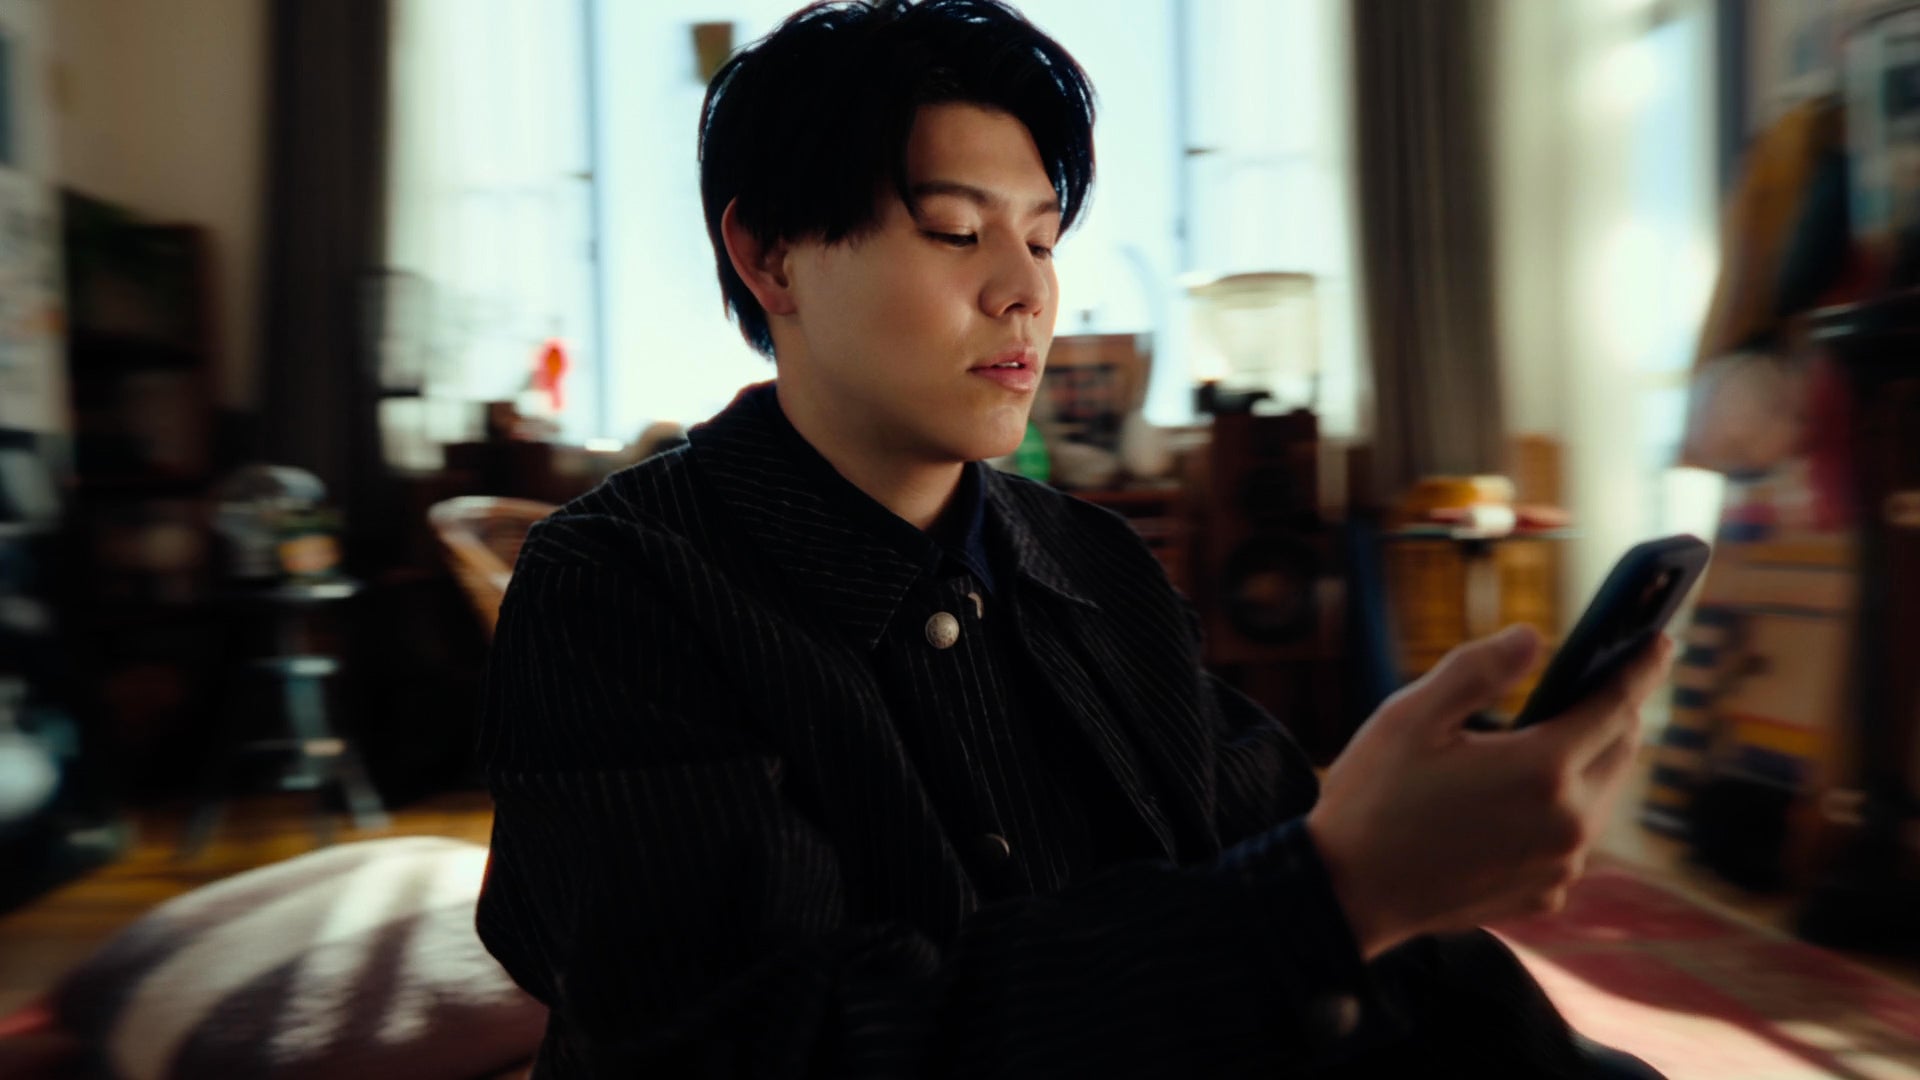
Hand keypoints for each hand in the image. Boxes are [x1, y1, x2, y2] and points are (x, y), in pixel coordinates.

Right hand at [1305, 624, 1674, 959]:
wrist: (1347, 893)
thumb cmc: (1372, 798)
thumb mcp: (1412, 716)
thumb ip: (1478, 669)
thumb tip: (1532, 637)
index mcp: (1541, 769)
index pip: (1615, 705)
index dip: (1640, 667)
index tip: (1661, 640)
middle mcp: (1567, 823)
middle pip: (1620, 752)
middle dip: (1616, 712)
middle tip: (1600, 682)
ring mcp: (1560, 866)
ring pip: (1599, 798)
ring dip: (1588, 762)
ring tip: (1556, 735)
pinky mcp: (1545, 894)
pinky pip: (1573, 840)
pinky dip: (1561, 810)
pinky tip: (1518, 800)